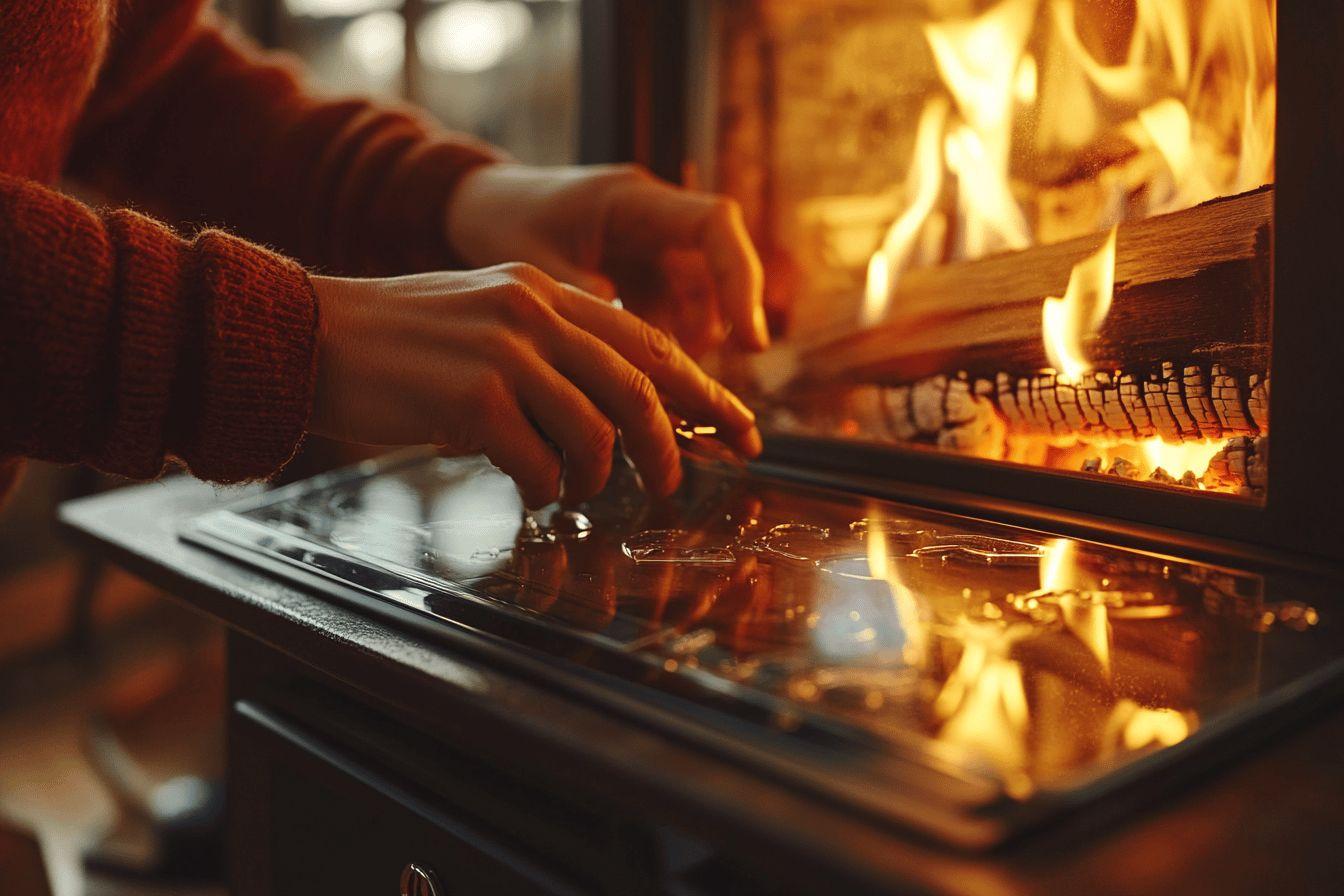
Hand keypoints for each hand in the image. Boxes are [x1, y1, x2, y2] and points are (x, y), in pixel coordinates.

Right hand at [308, 266, 761, 507]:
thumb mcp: (484, 319)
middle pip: (638, 387)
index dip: (703, 391)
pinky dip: (545, 487)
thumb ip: (549, 349)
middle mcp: (533, 310)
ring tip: (582, 492)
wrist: (305, 335)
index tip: (742, 428)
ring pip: (595, 432)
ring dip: (598, 477)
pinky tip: (530, 490)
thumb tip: (613, 416)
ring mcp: (505, 353)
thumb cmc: (396, 342)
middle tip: (675, 483)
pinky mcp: (474, 400)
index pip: (647, 341)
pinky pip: (540, 463)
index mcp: (544, 288)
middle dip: (669, 445)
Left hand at [445, 164, 768, 355]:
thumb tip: (624, 363)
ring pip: (699, 293)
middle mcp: (652, 216)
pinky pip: (671, 306)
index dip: (739, 280)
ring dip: (694, 340)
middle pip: (720, 262)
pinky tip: (645, 381)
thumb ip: (583, 304)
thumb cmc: (501, 222)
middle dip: (729, 322)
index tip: (747, 339)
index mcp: (631, 199)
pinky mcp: (638, 268)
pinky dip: (666, 342)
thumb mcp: (535, 266)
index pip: (715, 225)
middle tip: (719, 383)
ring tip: (670, 388)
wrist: (477, 207)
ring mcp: (649, 243)